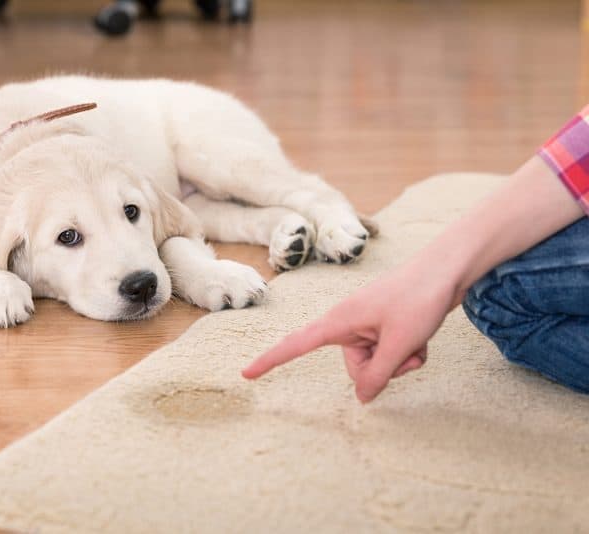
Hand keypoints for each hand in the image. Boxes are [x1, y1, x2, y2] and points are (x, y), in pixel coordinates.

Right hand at [241, 260, 457, 402]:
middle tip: (405, 349)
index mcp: (339, 321)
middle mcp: (348, 324)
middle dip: (383, 369)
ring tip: (417, 340)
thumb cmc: (419, 299)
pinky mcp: (384, 326)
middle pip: (355, 368)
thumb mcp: (399, 344)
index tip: (246, 373)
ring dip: (400, 361)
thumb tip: (362, 398)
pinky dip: (408, 352)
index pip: (296, 344)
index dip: (271, 360)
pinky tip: (423, 337)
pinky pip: (390, 354)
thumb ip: (378, 375)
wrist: (447, 269)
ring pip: (377, 364)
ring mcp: (367, 325)